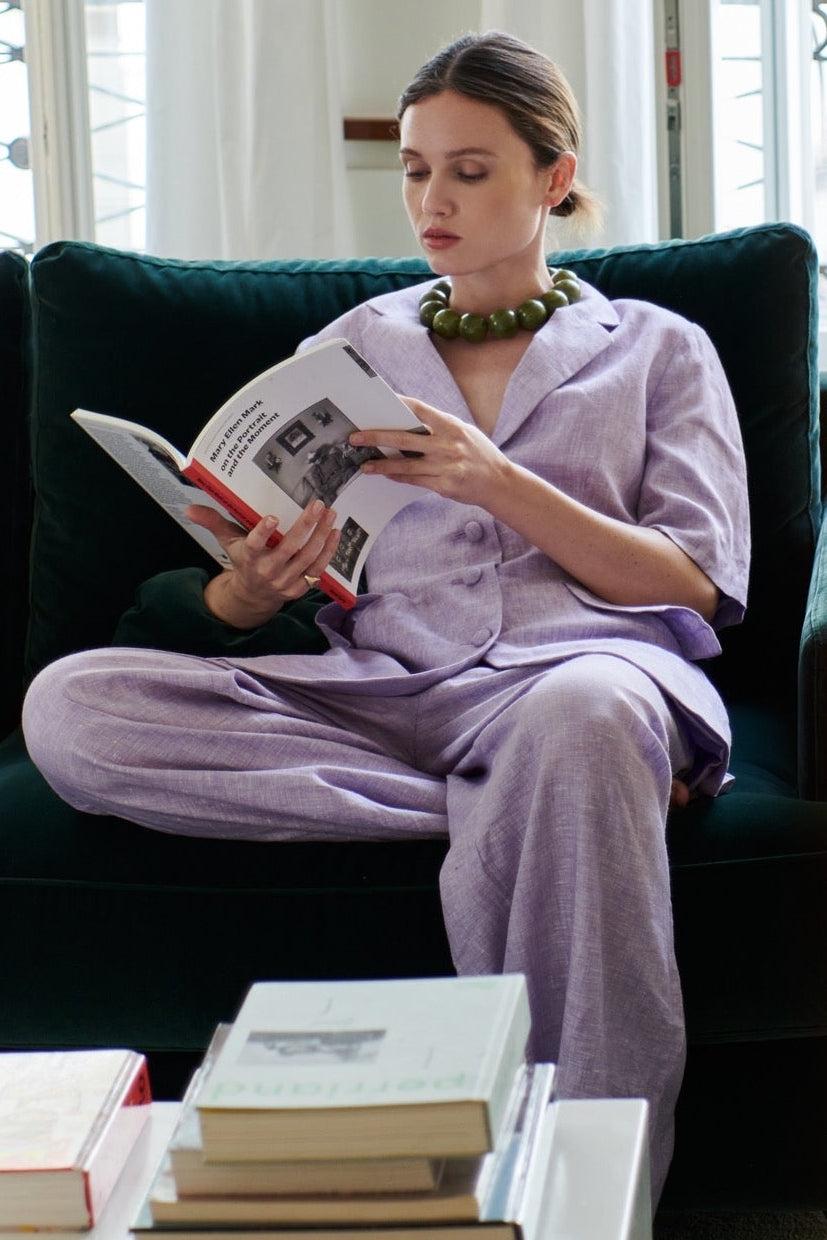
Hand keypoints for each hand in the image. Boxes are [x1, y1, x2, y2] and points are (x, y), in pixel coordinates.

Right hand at [186, 501, 339, 628]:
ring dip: (321, 536)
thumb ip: (213, 522)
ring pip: (308, 558)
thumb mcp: (227, 541)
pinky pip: (318, 569)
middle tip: (318, 505)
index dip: (263, 533)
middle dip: (305, 526)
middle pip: (289, 549)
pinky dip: (328, 552)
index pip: (254, 545)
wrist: (253, 596)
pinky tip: (335, 533)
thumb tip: (189, 509)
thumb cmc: (242, 560)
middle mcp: (268, 571)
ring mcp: (286, 581)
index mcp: (249, 558)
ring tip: (331, 515)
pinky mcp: (301, 587)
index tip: (272, 517)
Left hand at [349, 397, 511, 507]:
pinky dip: (398, 476)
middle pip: (404, 438)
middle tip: (356, 437)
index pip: (420, 410)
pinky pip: (414, 480)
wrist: (500, 483)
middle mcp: (448, 444)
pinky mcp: (444, 485)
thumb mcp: (464, 433)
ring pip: (405, 464)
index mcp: (452, 426)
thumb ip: (439, 428)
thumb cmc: (479, 455)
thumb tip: (407, 423)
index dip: (398, 403)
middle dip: (377, 437)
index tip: (378, 400)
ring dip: (382, 464)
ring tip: (364, 464)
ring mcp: (446, 466)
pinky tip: (385, 474)